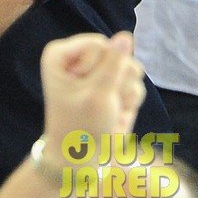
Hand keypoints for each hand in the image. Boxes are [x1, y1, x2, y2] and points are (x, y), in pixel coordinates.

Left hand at [40, 31, 145, 160]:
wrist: (84, 162)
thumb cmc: (82, 128)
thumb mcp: (97, 96)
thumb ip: (114, 64)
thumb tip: (126, 35)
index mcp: (62, 54)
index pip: (99, 44)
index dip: (101, 72)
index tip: (85, 93)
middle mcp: (79, 58)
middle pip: (117, 53)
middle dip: (115, 83)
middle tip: (100, 103)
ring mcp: (99, 71)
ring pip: (131, 68)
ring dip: (124, 94)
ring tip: (108, 110)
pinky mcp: (113, 85)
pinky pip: (136, 84)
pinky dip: (129, 103)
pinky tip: (116, 114)